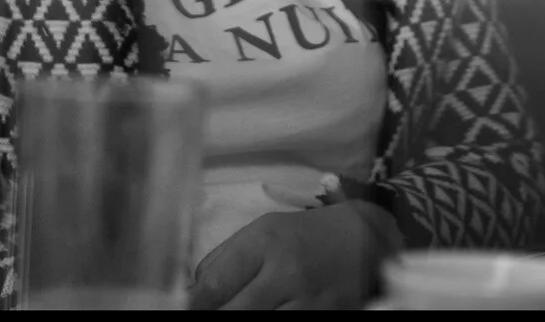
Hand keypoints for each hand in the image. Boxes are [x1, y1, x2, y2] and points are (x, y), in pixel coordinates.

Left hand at [189, 202, 400, 310]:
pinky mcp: (328, 318)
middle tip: (198, 318)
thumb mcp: (262, 232)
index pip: (215, 284)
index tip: (177, 310)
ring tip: (230, 315)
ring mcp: (310, 302)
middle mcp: (287, 272)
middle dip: (215, 318)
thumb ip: (223, 261)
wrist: (367, 240)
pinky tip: (265, 317)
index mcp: (264, 242)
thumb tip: (190, 296)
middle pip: (235, 314)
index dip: (191, 307)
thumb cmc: (303, 236)